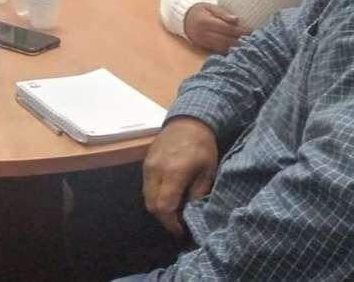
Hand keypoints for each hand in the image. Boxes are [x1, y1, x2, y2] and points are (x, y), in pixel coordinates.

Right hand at [142, 117, 218, 236]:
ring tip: (174, 211)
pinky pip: (146, 187)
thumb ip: (198, 193)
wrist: (187, 121)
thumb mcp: (208, 171)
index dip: (171, 223)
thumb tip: (191, 213)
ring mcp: (148, 166)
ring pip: (146, 197)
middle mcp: (156, 171)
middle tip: (178, 223)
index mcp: (173, 173)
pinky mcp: (145, 163)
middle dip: (164, 219)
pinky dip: (155, 196)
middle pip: (151, 205)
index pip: (164, 207)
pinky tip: (168, 196)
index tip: (182, 231)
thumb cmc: (202, 146)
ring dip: (158, 208)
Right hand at [182, 3, 249, 53]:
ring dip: (236, 47)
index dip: (240, 31)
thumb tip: (236, 19)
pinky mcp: (203, 47)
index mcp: (206, 22)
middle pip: (226, 39)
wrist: (184, 19)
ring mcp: (203, 42)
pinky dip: (228, 51)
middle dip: (240, 41)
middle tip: (254, 41)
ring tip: (249, 47)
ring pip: (222, 47)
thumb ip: (222, 13)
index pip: (227, 28)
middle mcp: (204, 33)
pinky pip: (218, 50)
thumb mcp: (209, 6)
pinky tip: (238, 50)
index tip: (252, 31)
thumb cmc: (200, 10)